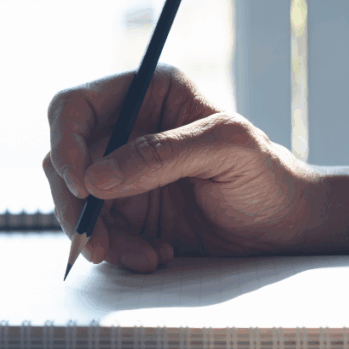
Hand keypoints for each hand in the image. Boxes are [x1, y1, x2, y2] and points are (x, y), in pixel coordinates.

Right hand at [44, 66, 318, 272]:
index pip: (74, 107)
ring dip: (98, 235)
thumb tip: (95, 178)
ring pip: (75, 201)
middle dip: (74, 204)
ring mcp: (122, 172)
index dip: (65, 143)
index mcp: (147, 93)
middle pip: (63, 160)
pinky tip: (154, 255)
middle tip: (93, 242)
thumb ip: (161, 155)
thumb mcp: (227, 151)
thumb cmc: (269, 177)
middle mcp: (125, 129)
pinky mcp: (126, 211)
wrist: (285, 229)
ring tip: (142, 256)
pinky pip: (97, 231)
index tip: (83, 184)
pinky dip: (118, 250)